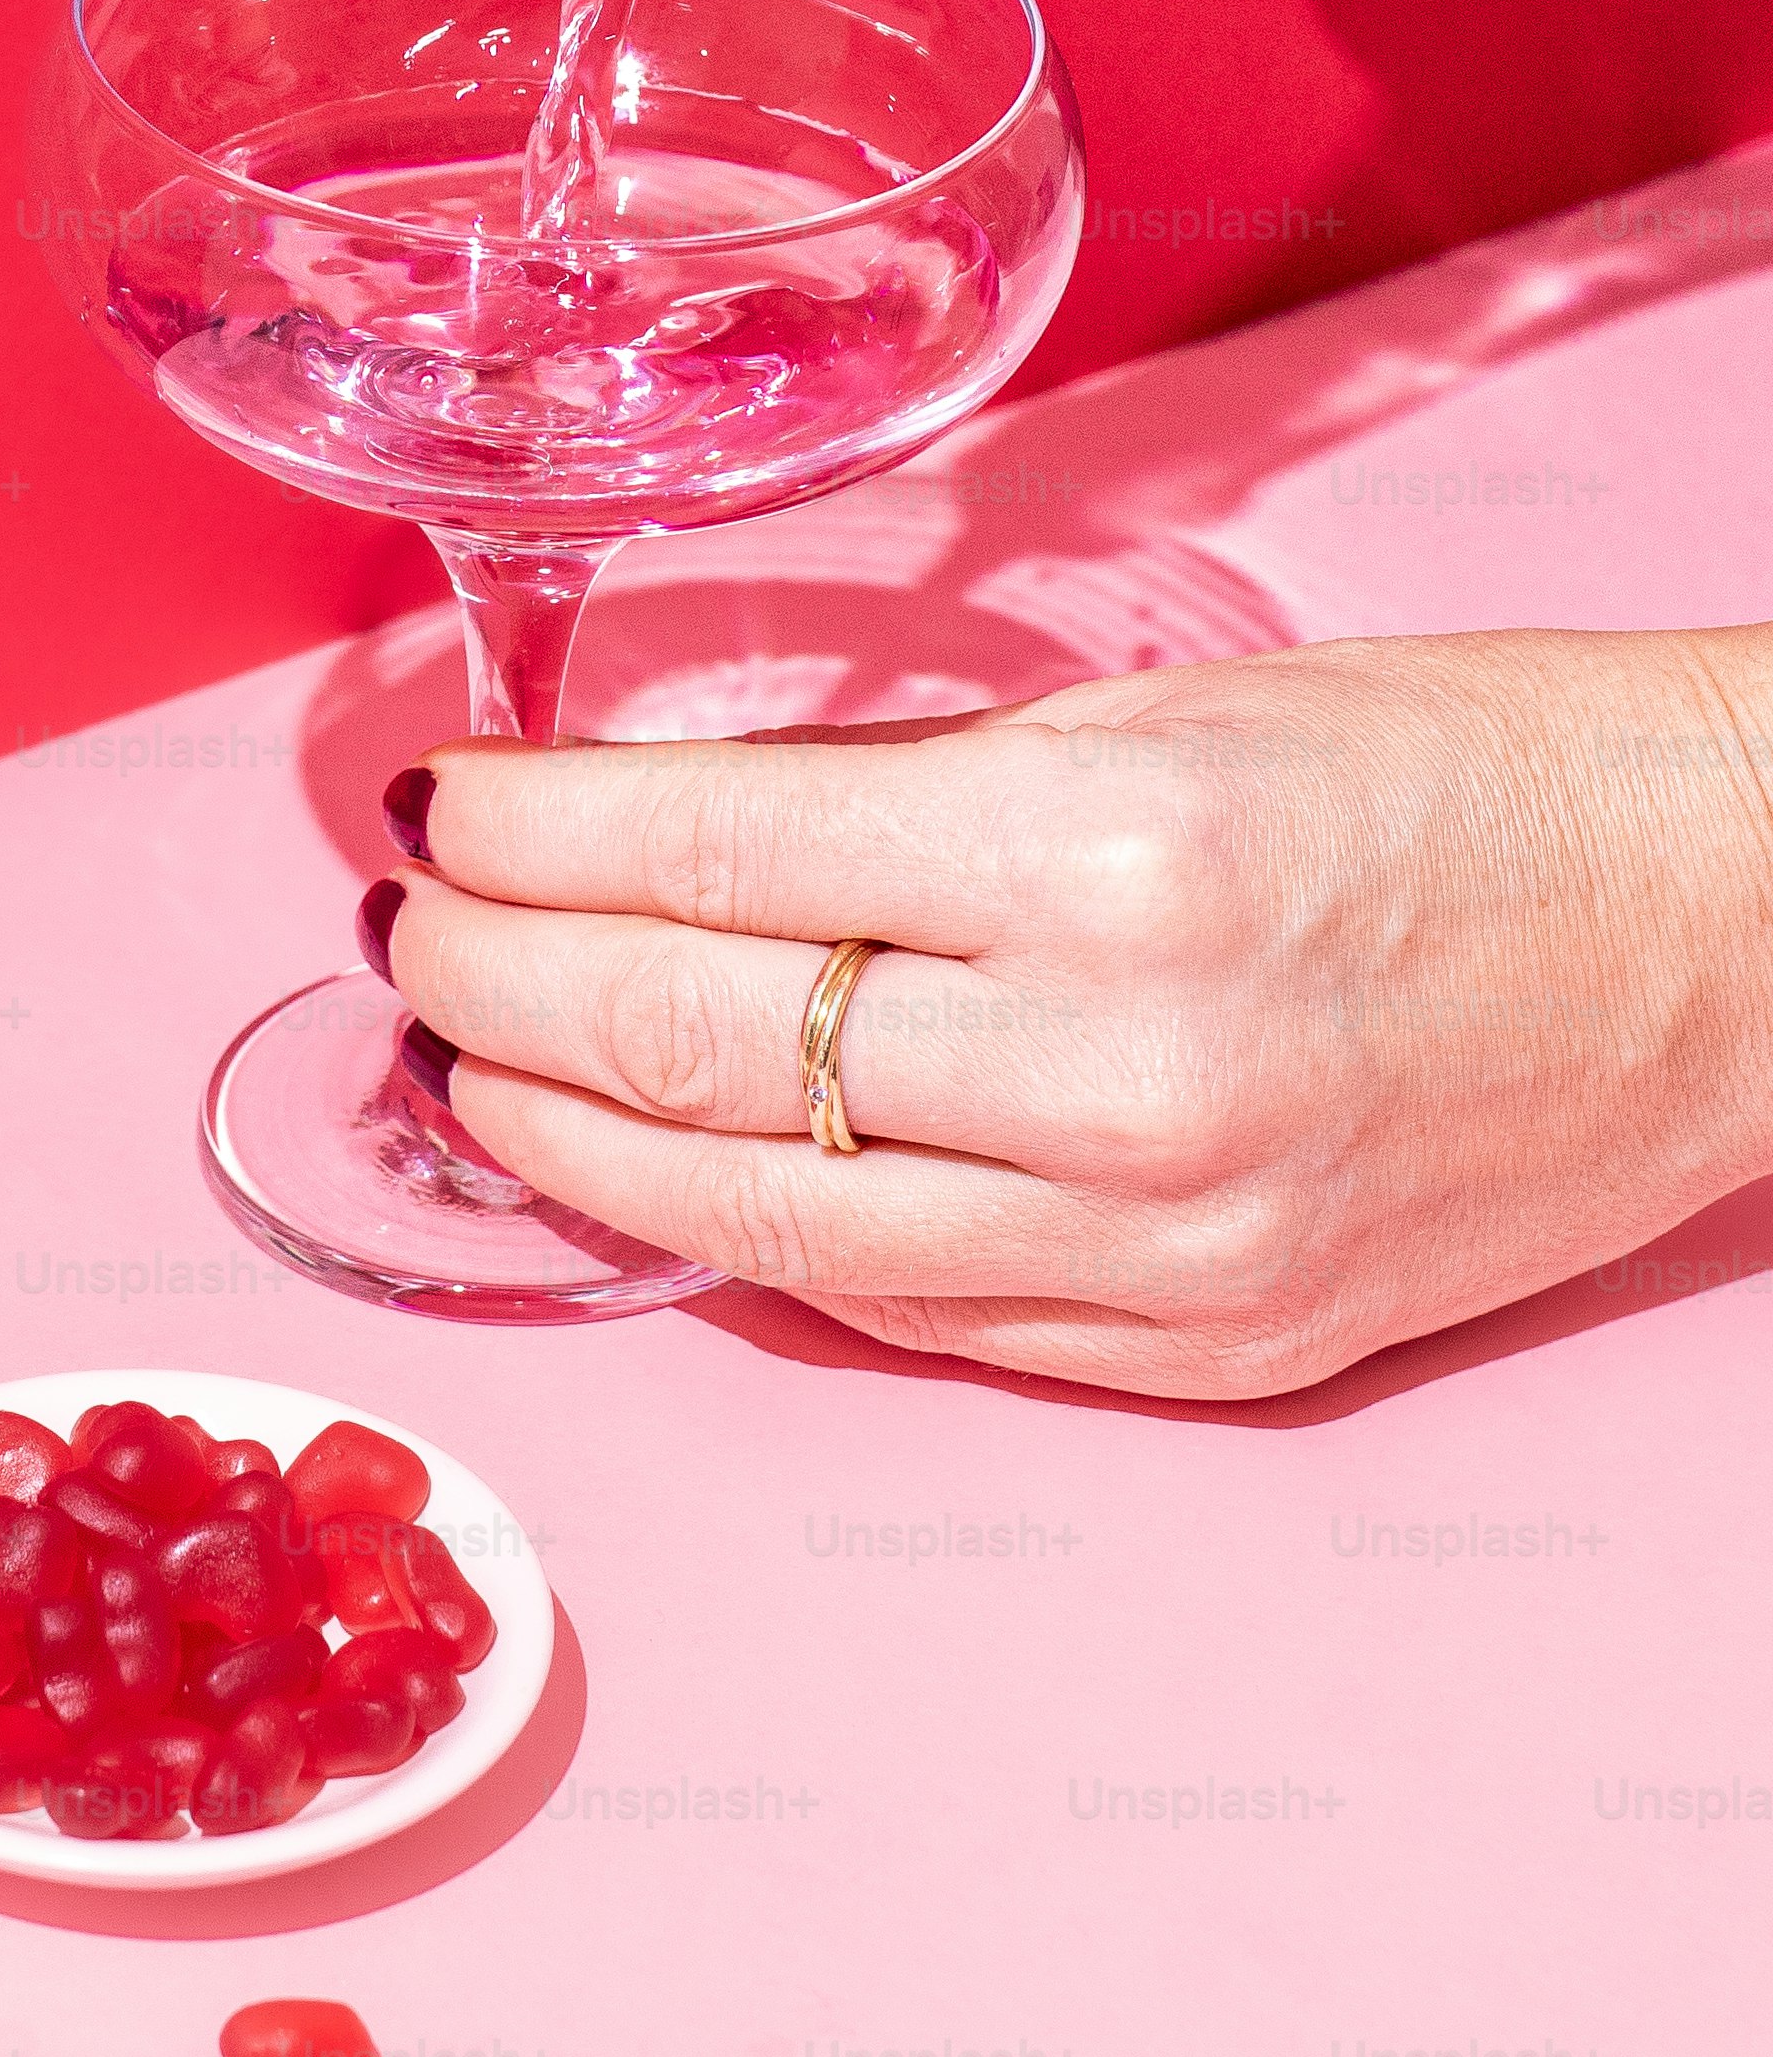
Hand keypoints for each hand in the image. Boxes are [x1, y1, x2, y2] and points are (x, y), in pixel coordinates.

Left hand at [364, 626, 1772, 1396]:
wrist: (1732, 929)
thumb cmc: (1474, 769)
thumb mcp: (1170, 708)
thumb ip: (909, 792)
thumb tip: (673, 829)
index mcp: (1109, 852)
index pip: (705, 854)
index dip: (528, 834)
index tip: (439, 810)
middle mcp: (1121, 1070)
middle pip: (693, 1048)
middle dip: (501, 986)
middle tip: (415, 939)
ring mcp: (1164, 1245)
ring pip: (765, 1224)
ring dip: (575, 1148)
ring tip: (476, 1074)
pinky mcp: (1208, 1349)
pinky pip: (910, 1313)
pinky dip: (756, 1244)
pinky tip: (666, 1180)